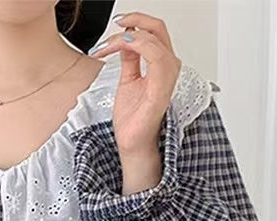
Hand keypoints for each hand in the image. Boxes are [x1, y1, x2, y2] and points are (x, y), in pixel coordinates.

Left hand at [92, 12, 180, 193]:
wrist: (131, 144)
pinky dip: (136, 47)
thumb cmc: (133, 120)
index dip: (138, 21)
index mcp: (162, 66)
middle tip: (116, 23)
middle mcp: (168, 69)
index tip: (118, 23)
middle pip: (159, 29)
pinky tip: (120, 49)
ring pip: (155, 40)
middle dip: (135, 20)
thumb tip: (124, 40)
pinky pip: (156, 58)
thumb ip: (129, 59)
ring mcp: (167, 79)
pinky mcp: (161, 91)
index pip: (156, 32)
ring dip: (127, 36)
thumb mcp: (128, 80)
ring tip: (108, 45)